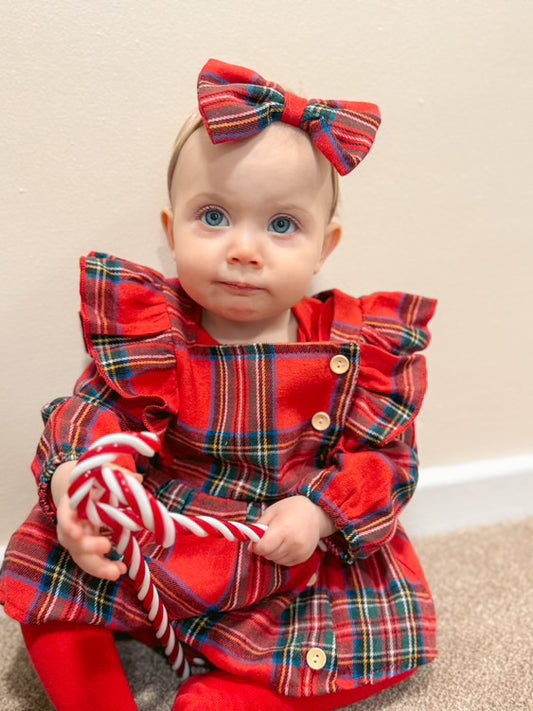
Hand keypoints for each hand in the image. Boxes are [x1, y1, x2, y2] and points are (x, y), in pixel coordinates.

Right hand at [54, 462, 142, 580]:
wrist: (81, 489)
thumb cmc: (92, 480)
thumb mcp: (102, 471)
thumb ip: (117, 474)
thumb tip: (138, 479)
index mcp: (70, 505)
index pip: (65, 516)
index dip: (69, 526)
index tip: (77, 532)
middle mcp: (70, 524)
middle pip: (72, 542)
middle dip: (88, 548)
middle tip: (107, 547)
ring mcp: (76, 539)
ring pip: (81, 557)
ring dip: (98, 567)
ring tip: (118, 572)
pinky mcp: (85, 548)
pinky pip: (91, 561)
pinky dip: (104, 568)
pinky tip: (120, 571)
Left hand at [249, 495, 335, 566]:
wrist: (315, 514)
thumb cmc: (290, 509)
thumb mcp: (271, 512)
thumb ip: (258, 527)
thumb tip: (250, 546)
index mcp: (284, 528)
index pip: (263, 547)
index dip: (256, 545)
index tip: (257, 539)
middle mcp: (294, 543)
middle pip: (268, 555)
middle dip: (264, 548)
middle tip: (270, 536)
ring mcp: (300, 552)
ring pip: (276, 560)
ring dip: (273, 553)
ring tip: (279, 539)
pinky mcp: (304, 558)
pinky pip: (285, 563)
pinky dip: (282, 556)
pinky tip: (286, 544)